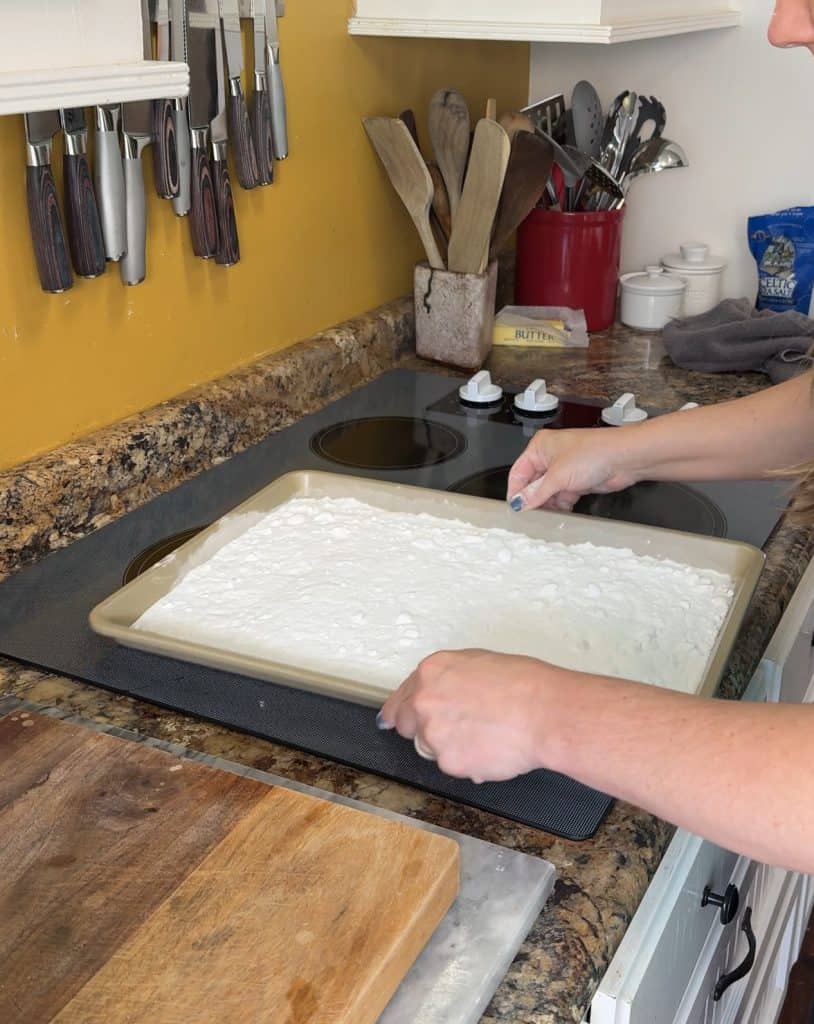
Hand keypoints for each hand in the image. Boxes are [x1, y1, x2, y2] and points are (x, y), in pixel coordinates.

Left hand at [378, 649, 560, 782]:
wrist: (545, 712)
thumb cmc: (524, 685)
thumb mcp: (478, 663)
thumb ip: (447, 678)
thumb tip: (439, 690)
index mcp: (431, 672)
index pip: (400, 698)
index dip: (399, 711)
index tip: (392, 719)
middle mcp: (425, 701)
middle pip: (405, 725)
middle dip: (424, 729)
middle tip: (455, 729)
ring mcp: (433, 733)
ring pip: (429, 748)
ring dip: (448, 746)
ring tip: (483, 734)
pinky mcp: (449, 762)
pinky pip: (452, 766)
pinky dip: (467, 762)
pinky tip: (490, 748)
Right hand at [506, 427, 639, 511]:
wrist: (625, 459)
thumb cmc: (594, 453)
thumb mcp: (558, 476)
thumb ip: (536, 493)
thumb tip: (520, 502)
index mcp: (540, 447)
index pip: (518, 472)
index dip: (516, 491)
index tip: (515, 509)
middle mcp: (551, 456)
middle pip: (533, 483)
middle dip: (533, 499)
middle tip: (530, 516)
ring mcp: (565, 469)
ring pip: (548, 492)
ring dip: (548, 504)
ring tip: (546, 516)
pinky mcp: (577, 481)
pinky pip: (562, 496)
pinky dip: (561, 506)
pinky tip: (560, 514)